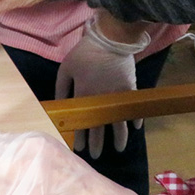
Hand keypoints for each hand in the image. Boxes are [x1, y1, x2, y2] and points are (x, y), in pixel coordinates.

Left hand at [54, 13, 148, 157]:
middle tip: (97, 155)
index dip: (81, 138)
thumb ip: (61, 89)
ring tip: (120, 148)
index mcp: (84, 96)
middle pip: (101, 128)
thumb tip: (59, 106)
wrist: (110, 39)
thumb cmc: (85, 52)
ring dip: (120, 138)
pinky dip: (135, 118)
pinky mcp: (130, 88)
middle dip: (98, 144)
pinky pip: (133, 108)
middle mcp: (102, 101)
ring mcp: (118, 96)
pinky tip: (136, 127)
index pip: (82, 124)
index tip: (80, 149)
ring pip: (120, 123)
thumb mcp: (66, 68)